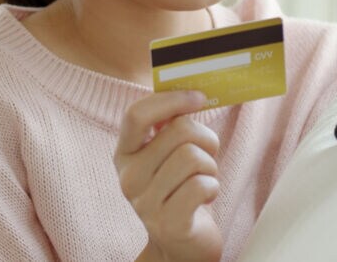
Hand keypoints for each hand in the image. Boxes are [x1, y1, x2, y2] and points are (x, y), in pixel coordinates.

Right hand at [116, 91, 222, 261]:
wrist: (180, 246)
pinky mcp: (168, 223)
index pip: (136, 115)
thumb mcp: (166, 157)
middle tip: (207, 156)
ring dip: (210, 167)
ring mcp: (145, 203)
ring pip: (193, 157)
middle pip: (179, 131)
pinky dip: (212, 188)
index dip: (171, 100)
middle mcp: (128, 178)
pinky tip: (204, 199)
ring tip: (203, 181)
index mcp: (124, 155)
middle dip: (206, 140)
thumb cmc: (180, 191)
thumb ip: (170, 127)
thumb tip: (191, 90)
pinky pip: (201, 184)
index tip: (198, 97)